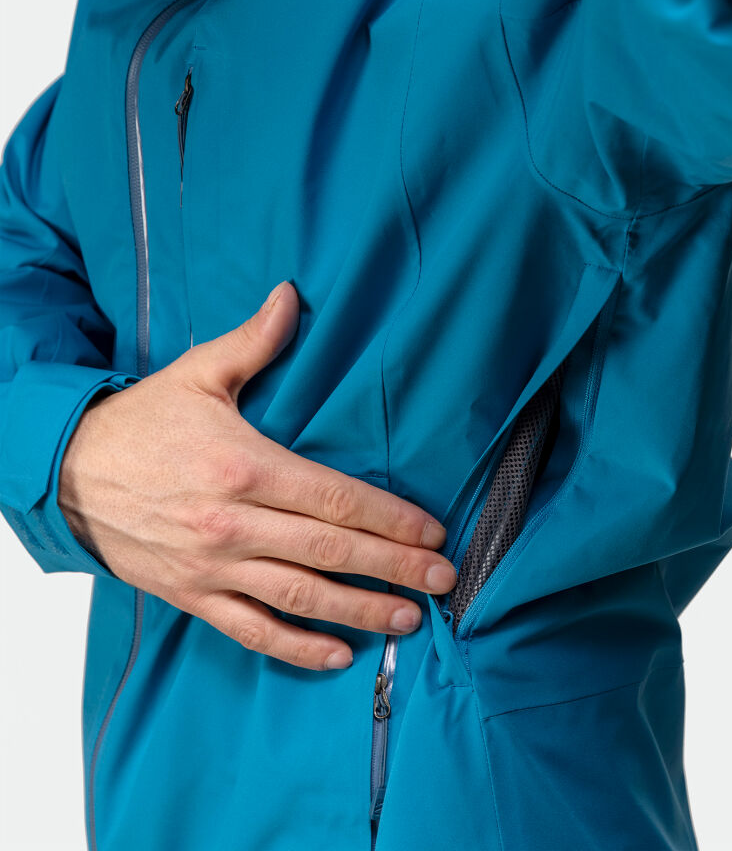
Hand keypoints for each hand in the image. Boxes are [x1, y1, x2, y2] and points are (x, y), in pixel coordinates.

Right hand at [58, 281, 455, 670]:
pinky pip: (251, 630)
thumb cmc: (139, 422)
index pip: (336, 497)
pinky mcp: (191, 595)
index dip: (391, 517)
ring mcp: (212, 567)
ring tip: (408, 619)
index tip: (432, 529)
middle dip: (395, 566)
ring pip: (301, 597)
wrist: (66, 472)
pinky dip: (295, 648)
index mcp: (245, 467)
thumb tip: (291, 295)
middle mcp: (234, 524)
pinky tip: (336, 656)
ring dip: (359, 612)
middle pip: (332, 551)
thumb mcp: (197, 373)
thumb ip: (253, 341)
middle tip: (444, 578)